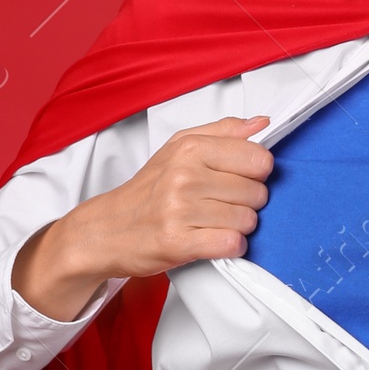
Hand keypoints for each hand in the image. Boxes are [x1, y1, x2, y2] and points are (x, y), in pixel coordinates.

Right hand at [11, 116, 272, 320]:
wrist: (106, 229)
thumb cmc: (148, 190)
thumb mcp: (179, 148)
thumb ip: (223, 132)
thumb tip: (262, 123)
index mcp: (190, 148)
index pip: (258, 159)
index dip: (257, 173)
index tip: (240, 178)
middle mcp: (184, 175)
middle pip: (256, 192)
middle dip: (248, 202)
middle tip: (223, 204)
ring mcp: (180, 209)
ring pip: (247, 220)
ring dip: (238, 227)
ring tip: (215, 222)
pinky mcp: (178, 242)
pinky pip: (231, 244)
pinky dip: (230, 246)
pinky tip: (214, 240)